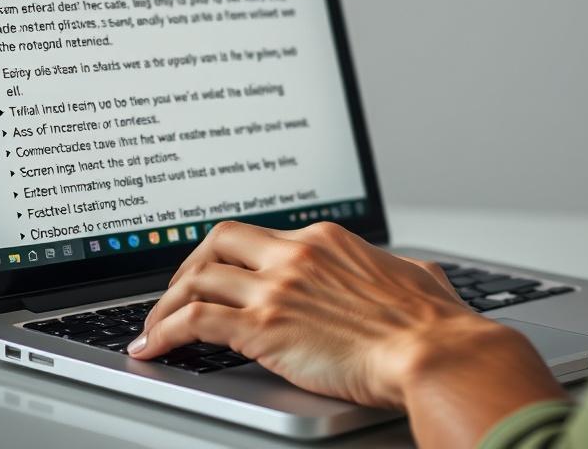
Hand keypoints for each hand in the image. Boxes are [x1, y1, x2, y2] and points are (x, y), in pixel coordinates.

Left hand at [128, 219, 487, 407]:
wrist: (434, 351)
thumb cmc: (432, 323)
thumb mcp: (416, 276)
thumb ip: (396, 269)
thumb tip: (408, 273)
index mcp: (326, 240)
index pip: (261, 236)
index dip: (231, 256)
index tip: (219, 276)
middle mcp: (295, 254)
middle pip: (218, 241)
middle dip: (189, 266)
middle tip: (178, 293)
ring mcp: (277, 287)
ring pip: (197, 278)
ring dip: (167, 303)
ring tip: (154, 327)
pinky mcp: (264, 326)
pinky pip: (194, 321)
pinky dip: (164, 333)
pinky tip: (153, 348)